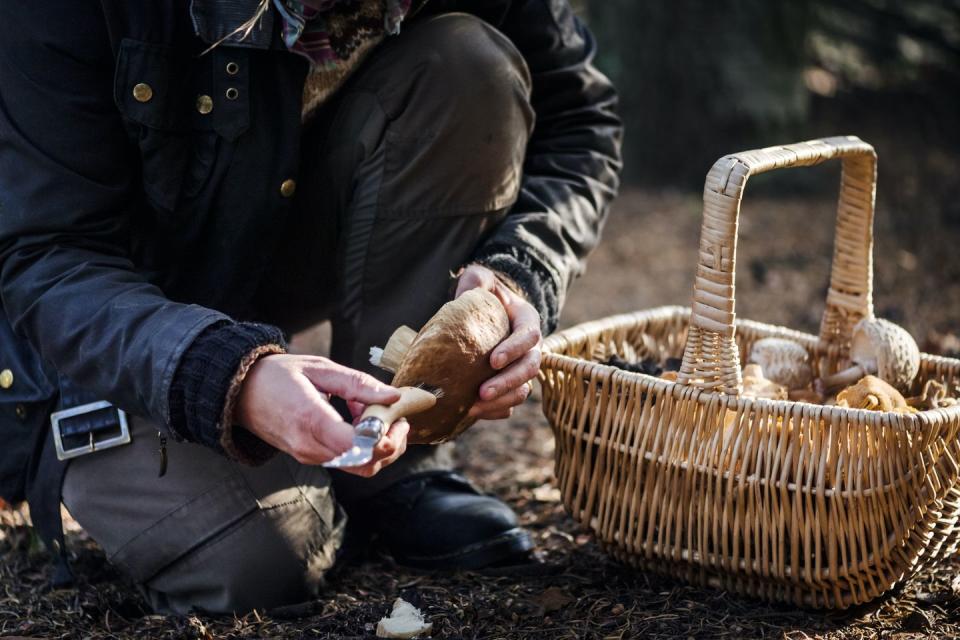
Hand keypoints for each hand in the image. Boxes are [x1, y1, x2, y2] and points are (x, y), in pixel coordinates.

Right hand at [236, 354, 406, 475]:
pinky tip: (359, 420)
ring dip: (378, 445)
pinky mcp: (309, 458)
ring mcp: (308, 456)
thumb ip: (359, 384)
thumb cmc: (278, 375)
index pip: (358, 446)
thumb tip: (393, 396)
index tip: (397, 418)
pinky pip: (346, 461)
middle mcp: (309, 446)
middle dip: (391, 444)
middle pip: (365, 463)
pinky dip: (363, 446)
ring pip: (359, 467)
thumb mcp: (321, 368)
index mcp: (310, 420)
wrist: (240, 392)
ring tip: (375, 414)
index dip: (385, 438)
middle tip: (398, 418)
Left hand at [455, 263, 541, 419]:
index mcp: (527, 321)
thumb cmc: (482, 295)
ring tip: (473, 407)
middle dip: (508, 382)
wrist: (483, 314)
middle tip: (482, 392)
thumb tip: (471, 288)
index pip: (529, 336)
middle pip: (530, 368)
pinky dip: (495, 411)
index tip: (493, 361)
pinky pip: (509, 404)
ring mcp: (521, 369)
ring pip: (523, 390)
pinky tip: (472, 413)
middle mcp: (530, 348)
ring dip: (501, 401)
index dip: (514, 349)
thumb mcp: (480, 281)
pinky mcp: (509, 386)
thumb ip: (477, 280)